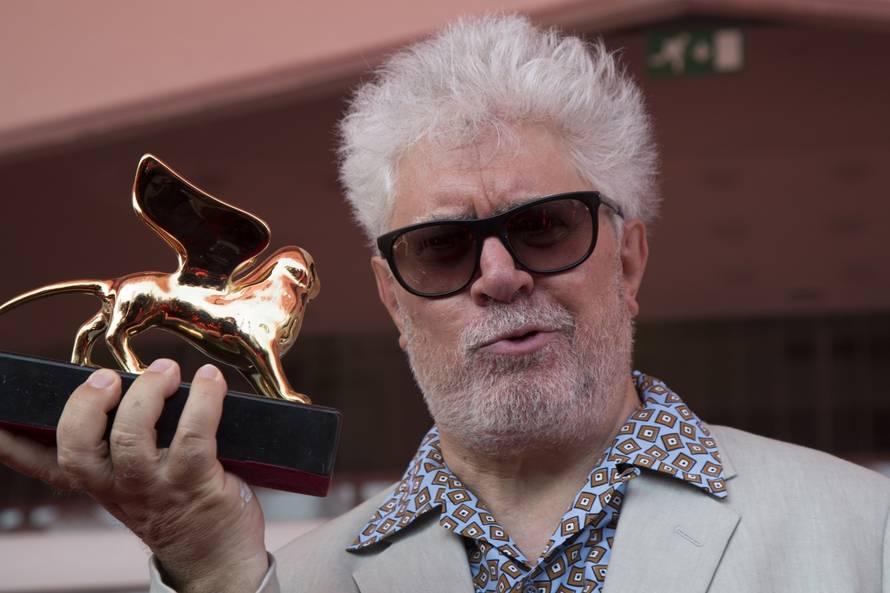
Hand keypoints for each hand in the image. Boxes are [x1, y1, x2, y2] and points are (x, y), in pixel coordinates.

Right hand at [0, 359, 267, 592]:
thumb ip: (123, 444)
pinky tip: (210, 380)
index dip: (13, 444)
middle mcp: (117, 486)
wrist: (220, 555)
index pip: (43, 465)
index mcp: (98, 481)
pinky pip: (193, 435)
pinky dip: (204, 401)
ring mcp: (154, 486)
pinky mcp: (194, 482)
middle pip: (78, 449)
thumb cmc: (181, 503)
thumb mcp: (139, 480)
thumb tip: (126, 387)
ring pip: (131, 438)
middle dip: (86, 405)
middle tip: (107, 377)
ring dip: (148, 394)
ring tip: (166, 370)